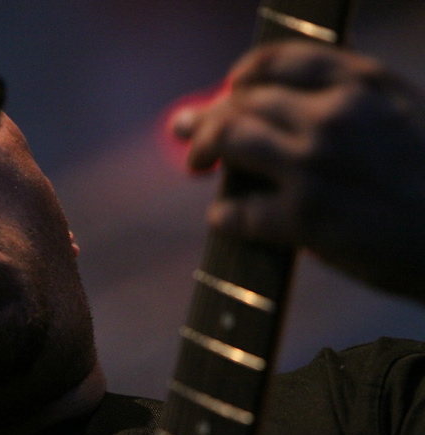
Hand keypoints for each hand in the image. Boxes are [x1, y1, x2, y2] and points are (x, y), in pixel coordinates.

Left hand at [172, 40, 424, 301]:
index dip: (241, 75)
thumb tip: (287, 113)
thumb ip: (354, 103)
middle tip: (187, 131)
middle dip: (205, 116)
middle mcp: (334, 113)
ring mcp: (316, 164)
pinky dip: (224, 215)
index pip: (278, 59)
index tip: (228, 90)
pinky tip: (222, 219)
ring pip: (230, 139)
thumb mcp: (407, 114)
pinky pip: (239, 210)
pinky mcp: (307, 218)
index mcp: (363, 82)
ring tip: (195, 166)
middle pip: (242, 100)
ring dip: (202, 151)